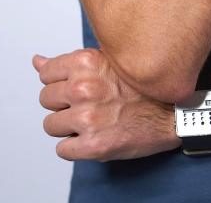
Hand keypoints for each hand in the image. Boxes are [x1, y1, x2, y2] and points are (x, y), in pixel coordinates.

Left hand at [32, 49, 179, 161]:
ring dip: (68, 126)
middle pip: (45, 100)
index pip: (45, 74)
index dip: (60, 82)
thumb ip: (69, 63)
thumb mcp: (106, 62)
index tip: (75, 86)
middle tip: (87, 104)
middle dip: (63, 104)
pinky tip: (95, 136)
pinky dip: (75, 147)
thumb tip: (37, 61)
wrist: (173, 111)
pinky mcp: (92, 146)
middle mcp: (84, 88)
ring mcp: (87, 118)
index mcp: (86, 62)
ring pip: (51, 126)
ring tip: (92, 120)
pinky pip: (63, 149)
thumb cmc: (142, 85)